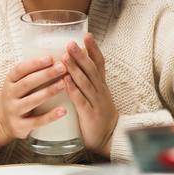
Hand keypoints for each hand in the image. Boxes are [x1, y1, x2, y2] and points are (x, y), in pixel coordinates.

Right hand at [0, 55, 68, 149]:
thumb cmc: (17, 96)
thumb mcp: (17, 82)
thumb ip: (33, 72)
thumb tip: (60, 55)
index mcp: (10, 80)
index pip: (20, 69)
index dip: (34, 63)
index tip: (50, 57)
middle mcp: (10, 94)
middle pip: (28, 83)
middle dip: (46, 74)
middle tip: (62, 67)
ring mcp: (14, 111)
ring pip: (32, 101)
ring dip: (49, 92)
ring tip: (64, 84)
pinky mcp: (20, 126)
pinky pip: (37, 121)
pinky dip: (50, 116)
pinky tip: (63, 111)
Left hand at [61, 33, 118, 157]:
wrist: (110, 139)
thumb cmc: (99, 117)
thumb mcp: (97, 96)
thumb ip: (86, 82)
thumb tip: (71, 66)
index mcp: (101, 85)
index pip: (99, 63)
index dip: (93, 49)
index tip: (86, 34)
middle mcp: (100, 91)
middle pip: (92, 70)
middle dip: (81, 55)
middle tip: (70, 43)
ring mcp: (96, 103)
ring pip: (86, 83)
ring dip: (75, 69)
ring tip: (64, 58)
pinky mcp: (90, 116)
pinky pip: (81, 101)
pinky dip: (73, 90)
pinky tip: (65, 81)